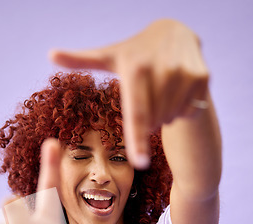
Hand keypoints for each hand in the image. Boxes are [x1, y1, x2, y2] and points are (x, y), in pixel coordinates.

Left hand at [49, 19, 208, 167]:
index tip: (139, 163)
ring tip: (162, 89)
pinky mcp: (202, 76)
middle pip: (153, 121)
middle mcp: (161, 69)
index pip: (136, 114)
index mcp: (134, 68)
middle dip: (149, 119)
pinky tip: (178, 89)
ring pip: (170, 118)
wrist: (175, 31)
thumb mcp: (111, 56)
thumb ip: (81, 59)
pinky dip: (181, 108)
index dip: (137, 140)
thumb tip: (49, 54)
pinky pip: (188, 110)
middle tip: (148, 94)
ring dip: (164, 114)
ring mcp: (185, 72)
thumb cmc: (135, 52)